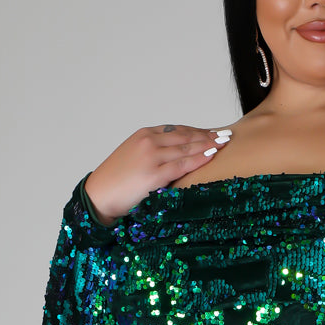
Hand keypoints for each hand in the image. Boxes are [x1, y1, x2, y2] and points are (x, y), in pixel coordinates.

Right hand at [83, 122, 233, 220]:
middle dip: (207, 135)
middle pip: (185, 135)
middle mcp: (149, 141)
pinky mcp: (154, 174)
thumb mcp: (134, 157)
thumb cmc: (116, 181)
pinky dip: (199, 159)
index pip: (177, 129)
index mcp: (144, 135)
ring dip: (208, 144)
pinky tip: (211, 155)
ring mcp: (152, 156)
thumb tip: (175, 157)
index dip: (197, 131)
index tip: (212, 133)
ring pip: (186, 147)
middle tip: (226, 135)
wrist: (99, 195)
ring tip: (224, 143)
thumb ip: (154, 153)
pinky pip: (182, 164)